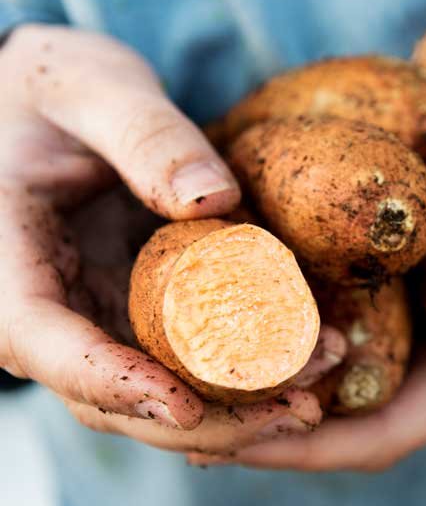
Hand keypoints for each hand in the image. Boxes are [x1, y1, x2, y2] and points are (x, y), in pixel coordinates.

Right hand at [0, 24, 341, 450]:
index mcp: (8, 261)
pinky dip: (243, 369)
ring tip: (316, 390)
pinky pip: (189, 356)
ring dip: (238, 406)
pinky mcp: (141, 309)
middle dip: (206, 418)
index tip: (183, 407)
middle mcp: (50, 308)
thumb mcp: (93, 87)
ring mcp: (99, 315)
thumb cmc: (59, 89)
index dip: (112, 383)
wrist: (62, 105)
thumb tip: (213, 200)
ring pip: (159, 389)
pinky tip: (304, 357)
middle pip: (114, 397)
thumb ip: (145, 135)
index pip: (44, 344)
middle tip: (297, 410)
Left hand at [187, 153, 425, 470]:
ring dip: (254, 363)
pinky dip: (285, 315)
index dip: (303, 443)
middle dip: (253, 414)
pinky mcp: (423, 290)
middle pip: (330, 410)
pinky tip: (236, 287)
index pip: (379, 429)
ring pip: (326, 364)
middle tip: (163, 391)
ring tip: (173, 344)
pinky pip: (342, 315)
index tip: (226, 438)